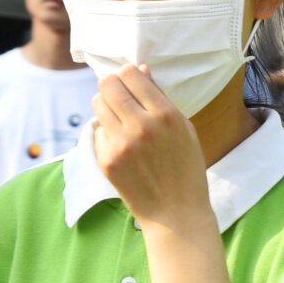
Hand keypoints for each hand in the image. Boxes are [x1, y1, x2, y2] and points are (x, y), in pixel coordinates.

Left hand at [89, 65, 213, 234]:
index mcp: (165, 115)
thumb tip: (140, 70)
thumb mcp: (184, 128)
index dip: (129, 74)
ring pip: (97, 103)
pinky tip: (121, 144)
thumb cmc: (186, 168)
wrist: (176, 212)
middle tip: (120, 95)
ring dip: (106, 105)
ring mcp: (120, 143)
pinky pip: (98, 130)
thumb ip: (161, 98)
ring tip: (120, 118)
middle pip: (108, 84)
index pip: (131, 74)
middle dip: (113, 85)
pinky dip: (107, 131)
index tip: (132, 81)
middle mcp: (140, 125)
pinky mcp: (106, 159)